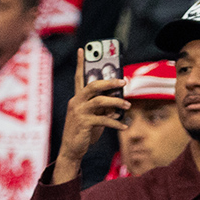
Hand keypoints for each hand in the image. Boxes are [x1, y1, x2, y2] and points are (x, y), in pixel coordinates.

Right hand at [55, 48, 128, 183]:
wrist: (72, 149)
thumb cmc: (84, 132)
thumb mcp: (93, 117)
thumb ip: (102, 109)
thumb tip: (117, 104)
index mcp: (77, 98)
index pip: (78, 77)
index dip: (80, 63)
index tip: (82, 49)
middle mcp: (76, 101)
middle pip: (93, 85)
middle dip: (109, 82)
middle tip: (123, 82)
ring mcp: (79, 112)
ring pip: (100, 101)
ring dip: (116, 103)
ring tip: (128, 106)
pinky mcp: (84, 123)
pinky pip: (103, 120)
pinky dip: (115, 123)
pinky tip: (124, 126)